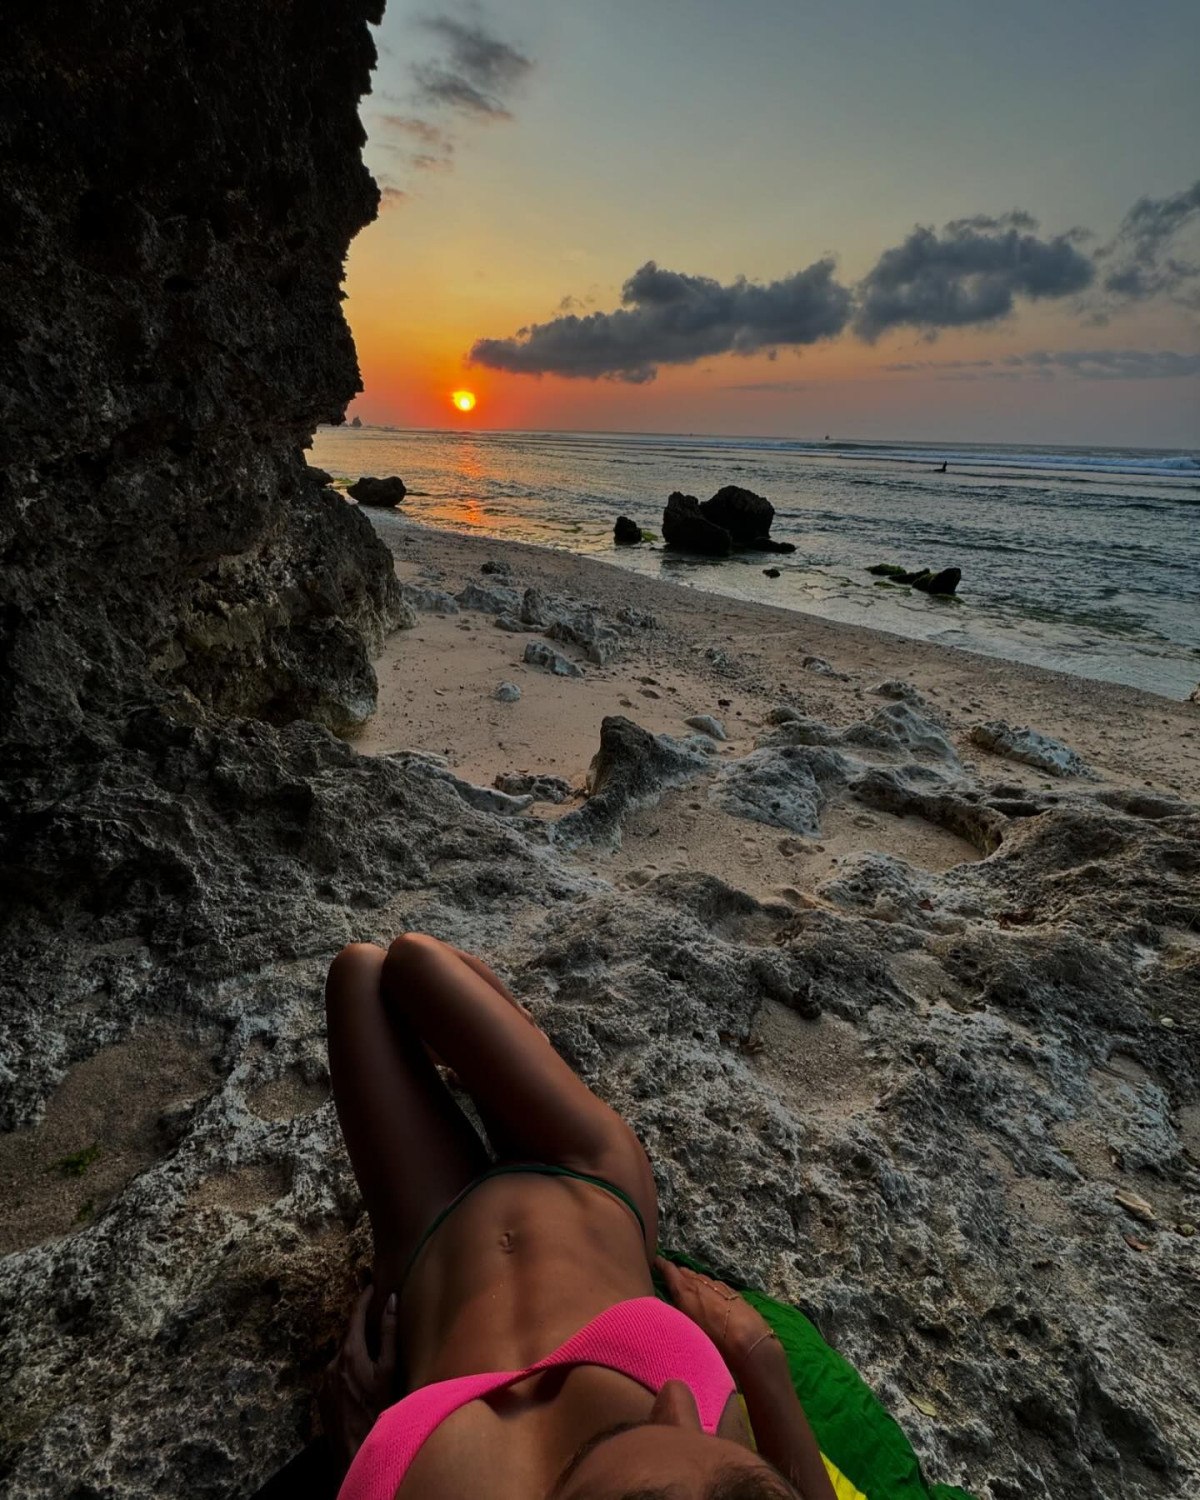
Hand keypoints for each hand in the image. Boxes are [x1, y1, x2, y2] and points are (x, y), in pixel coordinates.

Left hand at [319, 1286, 399, 1469]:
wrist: (356, 1452)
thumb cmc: (379, 1410)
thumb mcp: (389, 1370)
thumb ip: (389, 1333)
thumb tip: (391, 1300)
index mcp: (349, 1352)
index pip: (355, 1315)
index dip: (364, 1297)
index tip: (371, 1284)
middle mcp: (332, 1362)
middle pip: (349, 1335)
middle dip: (362, 1325)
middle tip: (377, 1316)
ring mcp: (324, 1381)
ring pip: (343, 1355)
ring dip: (357, 1350)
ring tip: (373, 1354)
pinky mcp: (321, 1396)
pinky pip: (337, 1373)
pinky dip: (349, 1368)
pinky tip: (362, 1380)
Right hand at [656, 1258, 777, 1371]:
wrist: (750, 1342)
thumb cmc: (714, 1342)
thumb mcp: (688, 1331)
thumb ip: (676, 1316)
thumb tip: (669, 1308)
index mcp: (685, 1292)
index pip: (669, 1271)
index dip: (661, 1265)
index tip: (655, 1261)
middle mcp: (700, 1284)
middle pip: (685, 1273)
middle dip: (677, 1273)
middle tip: (669, 1277)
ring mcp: (718, 1286)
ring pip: (700, 1279)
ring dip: (693, 1281)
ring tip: (688, 1288)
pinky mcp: (732, 1292)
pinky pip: (714, 1285)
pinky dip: (707, 1288)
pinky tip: (709, 1298)